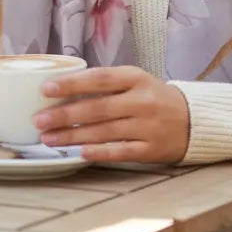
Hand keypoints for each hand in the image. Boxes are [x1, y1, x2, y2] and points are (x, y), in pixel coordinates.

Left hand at [35, 66, 190, 163]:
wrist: (192, 120)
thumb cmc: (153, 98)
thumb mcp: (135, 82)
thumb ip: (106, 85)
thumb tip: (62, 92)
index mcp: (136, 78)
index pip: (100, 78)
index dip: (72, 84)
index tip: (46, 90)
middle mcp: (142, 100)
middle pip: (98, 108)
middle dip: (65, 115)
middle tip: (38, 120)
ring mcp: (148, 125)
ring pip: (104, 131)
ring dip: (73, 136)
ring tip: (48, 139)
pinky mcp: (152, 148)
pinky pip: (121, 150)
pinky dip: (100, 152)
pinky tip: (79, 153)